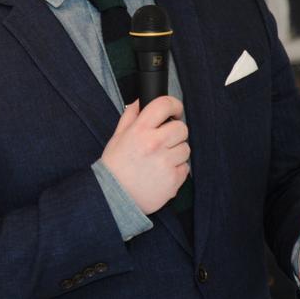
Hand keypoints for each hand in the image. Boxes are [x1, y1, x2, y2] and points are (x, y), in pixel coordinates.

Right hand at [99, 96, 188, 214]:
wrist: (114, 198)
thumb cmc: (115, 166)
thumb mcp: (118, 137)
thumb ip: (131, 116)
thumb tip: (142, 100)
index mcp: (140, 130)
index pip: (164, 105)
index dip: (174, 105)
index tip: (175, 110)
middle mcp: (154, 144)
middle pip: (181, 128)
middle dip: (175, 132)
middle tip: (165, 140)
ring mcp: (166, 163)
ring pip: (185, 148)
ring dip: (177, 152)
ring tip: (161, 159)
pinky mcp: (173, 180)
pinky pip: (185, 168)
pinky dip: (177, 169)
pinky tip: (162, 173)